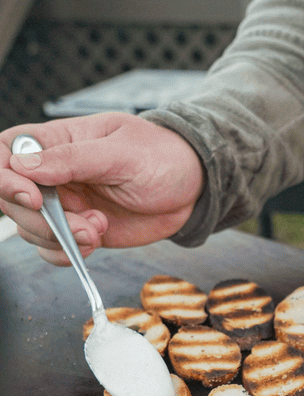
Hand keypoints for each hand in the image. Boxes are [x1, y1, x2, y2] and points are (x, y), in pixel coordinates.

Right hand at [0, 113, 204, 265]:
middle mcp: (51, 173)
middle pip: (10, 200)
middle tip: (81, 225)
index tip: (32, 198)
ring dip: (60, 238)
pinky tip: (97, 240)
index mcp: (53, 142)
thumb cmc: (162, 157)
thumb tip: (24, 165)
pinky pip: (52, 248)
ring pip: (29, 228)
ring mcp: (63, 204)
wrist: (193, 188)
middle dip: (40, 220)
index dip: (4, 178)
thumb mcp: (121, 153)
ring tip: (99, 229)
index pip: (3, 154)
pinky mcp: (78, 229)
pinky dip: (67, 253)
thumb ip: (74, 159)